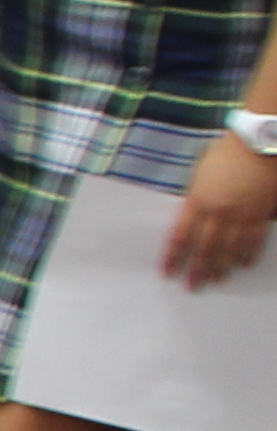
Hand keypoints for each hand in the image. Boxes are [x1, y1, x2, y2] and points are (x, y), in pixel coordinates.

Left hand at [169, 131, 275, 287]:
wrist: (259, 144)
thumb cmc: (225, 154)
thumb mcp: (200, 176)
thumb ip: (195, 200)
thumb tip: (192, 221)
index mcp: (197, 201)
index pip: (180, 236)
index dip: (173, 256)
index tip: (168, 272)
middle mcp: (219, 213)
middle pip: (205, 248)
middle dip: (198, 269)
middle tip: (192, 286)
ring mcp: (242, 215)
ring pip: (230, 249)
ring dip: (222, 267)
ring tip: (216, 280)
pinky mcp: (261, 214)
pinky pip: (254, 241)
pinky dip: (248, 255)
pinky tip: (243, 265)